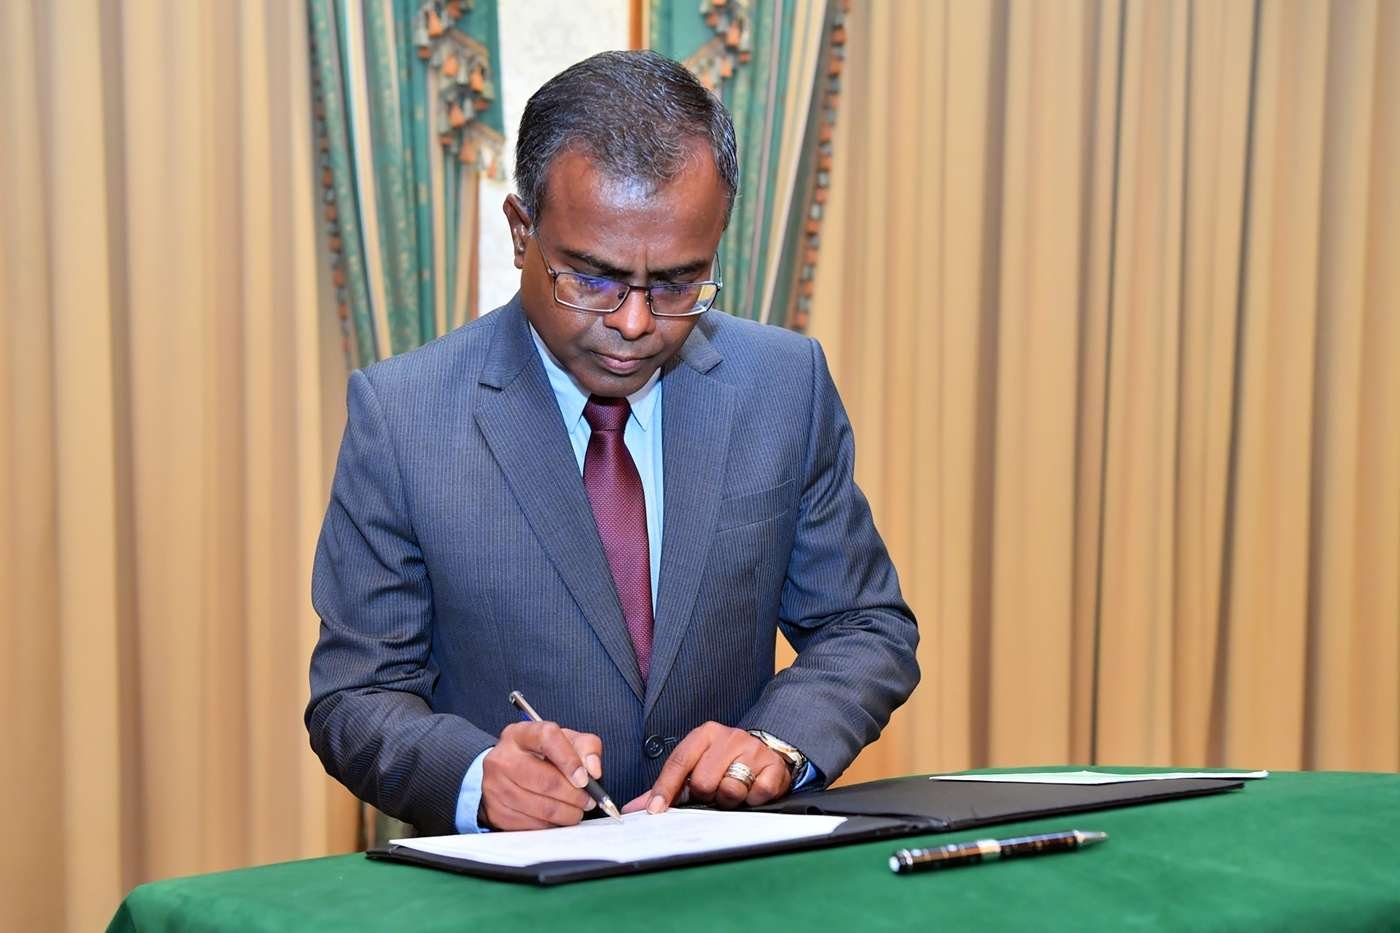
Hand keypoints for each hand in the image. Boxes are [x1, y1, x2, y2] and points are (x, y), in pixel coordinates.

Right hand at [479, 721, 603, 830]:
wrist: (506, 773)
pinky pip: (531, 824)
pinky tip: (557, 818)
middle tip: (588, 801)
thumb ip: (586, 748)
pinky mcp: (495, 811)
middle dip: (574, 795)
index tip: (585, 779)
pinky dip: (550, 825)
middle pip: (544, 780)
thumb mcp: (565, 742)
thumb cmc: (540, 756)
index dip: (570, 760)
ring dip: (566, 813)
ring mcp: (495, 785)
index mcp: (521, 734)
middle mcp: (502, 757)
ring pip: (540, 807)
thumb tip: (593, 770)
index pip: (547, 738)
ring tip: (576, 810)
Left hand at [622, 722, 791, 814]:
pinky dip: (752, 800)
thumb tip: (634, 809)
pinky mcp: (773, 766)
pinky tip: (752, 791)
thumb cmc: (725, 763)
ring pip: (729, 790)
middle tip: (714, 791)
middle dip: (707, 794)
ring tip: (734, 789)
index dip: (665, 788)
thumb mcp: (696, 766)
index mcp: (705, 734)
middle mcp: (729, 737)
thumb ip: (665, 787)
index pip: (679, 762)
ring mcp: (753, 750)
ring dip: (729, 799)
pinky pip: (755, 794)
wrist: (767, 753)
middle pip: (703, 781)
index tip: (656, 811)